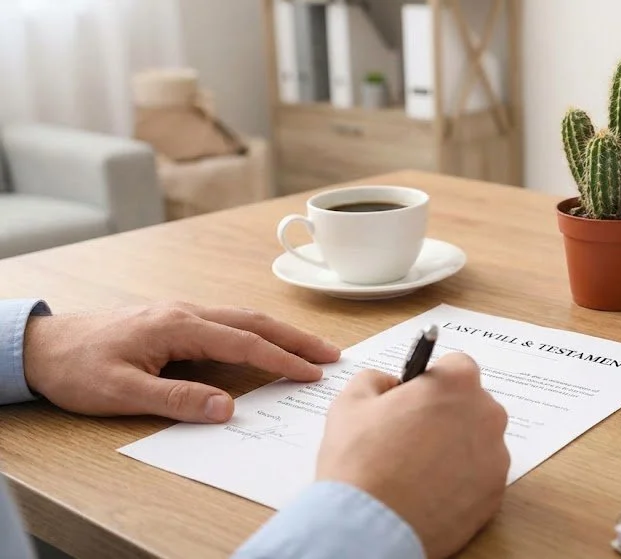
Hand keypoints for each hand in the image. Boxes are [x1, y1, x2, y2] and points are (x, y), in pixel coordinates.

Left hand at [23, 301, 339, 422]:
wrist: (42, 345)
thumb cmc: (78, 368)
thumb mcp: (123, 392)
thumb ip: (178, 400)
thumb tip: (227, 408)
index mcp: (178, 326)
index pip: (244, 342)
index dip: (282, 358)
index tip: (313, 373)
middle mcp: (186, 312)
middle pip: (254, 321)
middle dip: (295, 337)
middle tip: (331, 353)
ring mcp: (181, 312)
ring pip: (242, 318)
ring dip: (279, 332)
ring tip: (309, 348)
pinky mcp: (174, 319)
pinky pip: (227, 322)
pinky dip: (256, 331)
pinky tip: (265, 342)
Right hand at [318, 352, 509, 558]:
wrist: (370, 526)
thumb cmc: (359, 461)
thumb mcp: (351, 402)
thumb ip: (375, 380)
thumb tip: (388, 384)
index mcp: (456, 384)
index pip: (456, 366)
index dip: (432, 381)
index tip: (415, 398)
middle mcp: (487, 414)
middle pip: (470, 404)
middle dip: (445, 413)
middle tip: (410, 436)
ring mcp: (495, 456)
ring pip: (477, 441)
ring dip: (454, 447)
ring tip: (416, 469)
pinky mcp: (495, 493)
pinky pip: (479, 476)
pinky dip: (460, 480)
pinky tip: (429, 490)